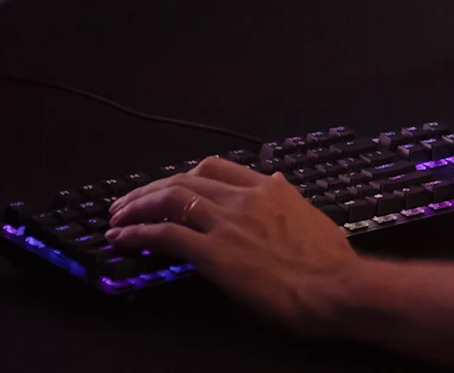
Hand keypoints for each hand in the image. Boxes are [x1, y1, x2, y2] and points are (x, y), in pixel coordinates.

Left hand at [106, 157, 356, 332]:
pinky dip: (138, 232)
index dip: (185, 175)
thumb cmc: (331, 262)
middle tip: (129, 201)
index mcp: (270, 189)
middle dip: (151, 188)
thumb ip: (288, 199)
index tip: (169, 185)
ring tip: (117, 217)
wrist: (336, 286)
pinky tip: (122, 237)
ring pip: (170, 198)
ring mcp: (228, 223)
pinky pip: (166, 234)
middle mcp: (246, 198)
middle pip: (186, 178)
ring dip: (137, 206)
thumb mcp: (311, 216)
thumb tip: (278, 181)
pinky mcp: (214, 253)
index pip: (216, 167)